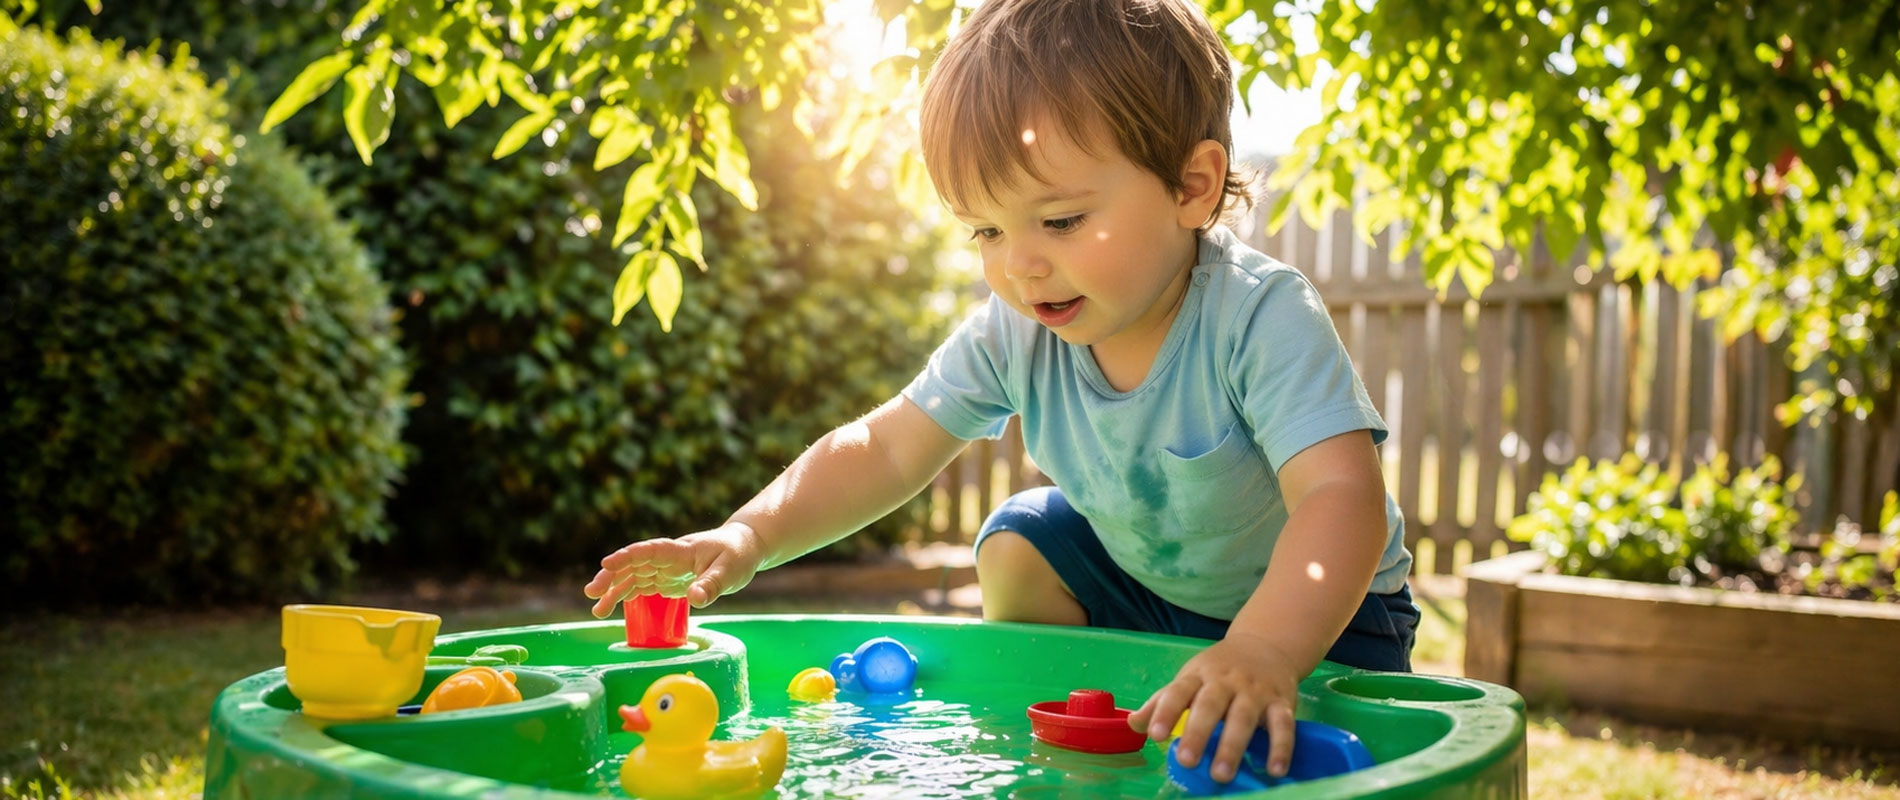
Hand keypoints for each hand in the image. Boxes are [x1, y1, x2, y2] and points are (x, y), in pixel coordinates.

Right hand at [581, 523, 765, 617]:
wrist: (743, 548)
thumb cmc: (738, 555)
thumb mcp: (729, 572)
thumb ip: (711, 585)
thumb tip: (694, 599)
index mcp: (680, 550)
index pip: (649, 550)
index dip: (628, 556)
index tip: (607, 563)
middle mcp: (668, 558)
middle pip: (634, 565)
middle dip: (612, 577)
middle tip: (592, 593)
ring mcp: (666, 569)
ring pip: (634, 577)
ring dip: (614, 591)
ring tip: (596, 610)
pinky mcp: (668, 580)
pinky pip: (643, 587)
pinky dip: (627, 595)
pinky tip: (611, 606)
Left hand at [1127, 632, 1300, 782]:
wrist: (1265, 645)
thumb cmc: (1218, 671)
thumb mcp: (1189, 678)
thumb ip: (1163, 701)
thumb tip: (1134, 724)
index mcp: (1198, 675)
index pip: (1178, 691)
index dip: (1165, 711)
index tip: (1154, 735)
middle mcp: (1225, 681)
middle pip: (1210, 705)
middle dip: (1197, 733)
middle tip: (1186, 760)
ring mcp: (1255, 690)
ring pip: (1243, 717)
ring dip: (1232, 746)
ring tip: (1221, 775)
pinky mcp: (1281, 701)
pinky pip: (1283, 725)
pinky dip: (1281, 747)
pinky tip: (1275, 771)